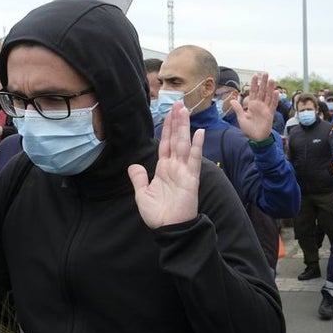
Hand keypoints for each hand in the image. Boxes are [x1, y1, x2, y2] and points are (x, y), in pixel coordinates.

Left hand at [128, 101, 203, 228]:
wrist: (169, 228)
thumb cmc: (157, 214)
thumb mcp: (142, 195)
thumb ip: (138, 179)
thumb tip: (133, 166)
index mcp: (164, 168)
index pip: (166, 143)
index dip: (167, 128)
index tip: (169, 113)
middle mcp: (175, 166)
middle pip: (176, 139)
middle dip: (177, 122)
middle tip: (178, 104)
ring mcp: (184, 171)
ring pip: (184, 144)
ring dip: (184, 127)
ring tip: (184, 111)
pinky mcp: (191, 178)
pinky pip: (194, 159)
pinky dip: (197, 146)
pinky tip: (199, 132)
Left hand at [229, 72, 278, 141]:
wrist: (256, 138)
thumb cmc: (249, 129)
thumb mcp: (241, 118)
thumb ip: (238, 109)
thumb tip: (232, 100)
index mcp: (252, 104)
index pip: (253, 91)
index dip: (254, 83)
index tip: (255, 75)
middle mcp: (260, 104)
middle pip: (262, 91)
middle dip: (264, 82)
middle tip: (265, 73)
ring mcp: (265, 108)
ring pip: (269, 96)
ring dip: (270, 88)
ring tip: (272, 79)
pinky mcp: (270, 114)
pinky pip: (273, 105)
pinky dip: (275, 98)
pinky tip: (276, 92)